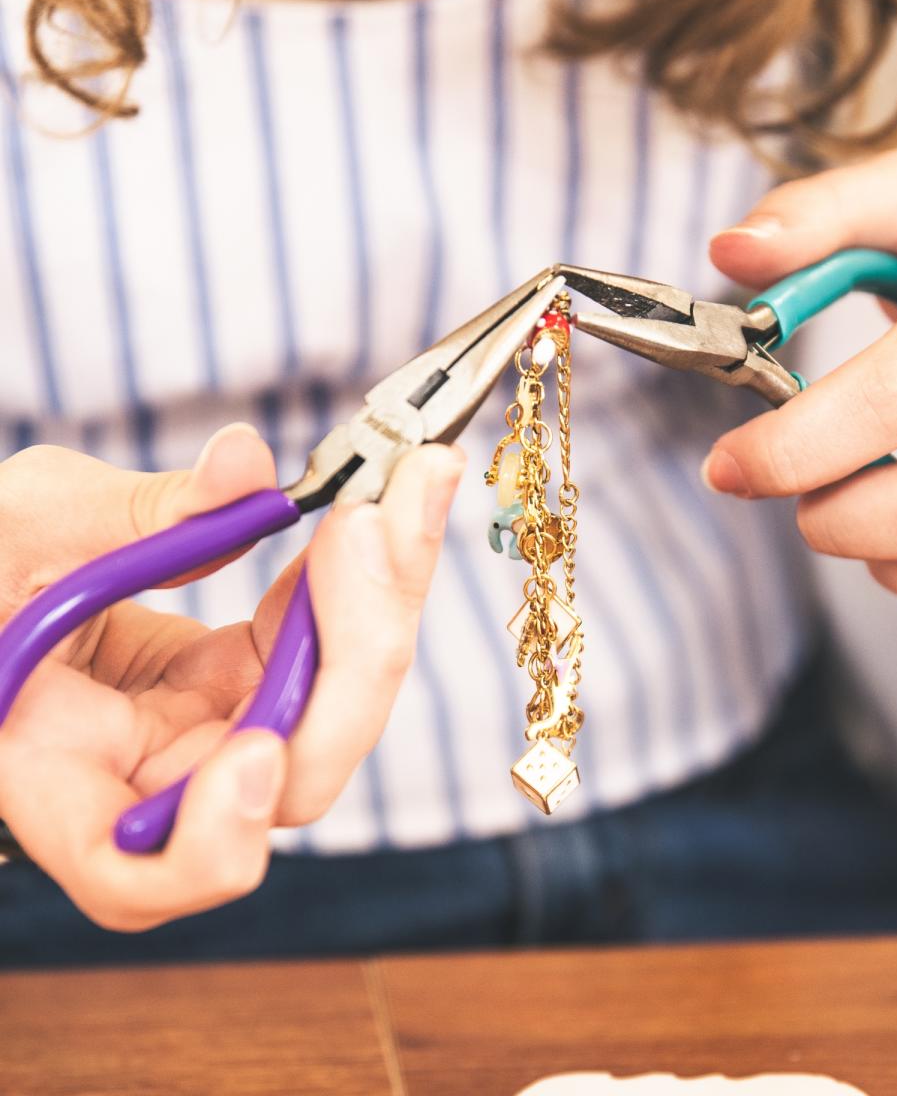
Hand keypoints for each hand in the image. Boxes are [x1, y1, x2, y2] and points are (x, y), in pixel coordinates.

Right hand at [0, 425, 463, 928]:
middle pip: (289, 775)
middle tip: (380, 523)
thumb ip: (130, 510)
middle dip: (357, 652)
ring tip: (416, 482)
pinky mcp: (247, 676)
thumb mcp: (25, 522)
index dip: (215, 838)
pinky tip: (384, 500)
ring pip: (334, 704)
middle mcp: (152, 771)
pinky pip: (326, 643)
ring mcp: (213, 725)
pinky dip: (362, 575)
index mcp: (56, 769)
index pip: (139, 875)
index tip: (259, 748)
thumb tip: (244, 462)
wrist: (6, 562)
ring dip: (385, 594)